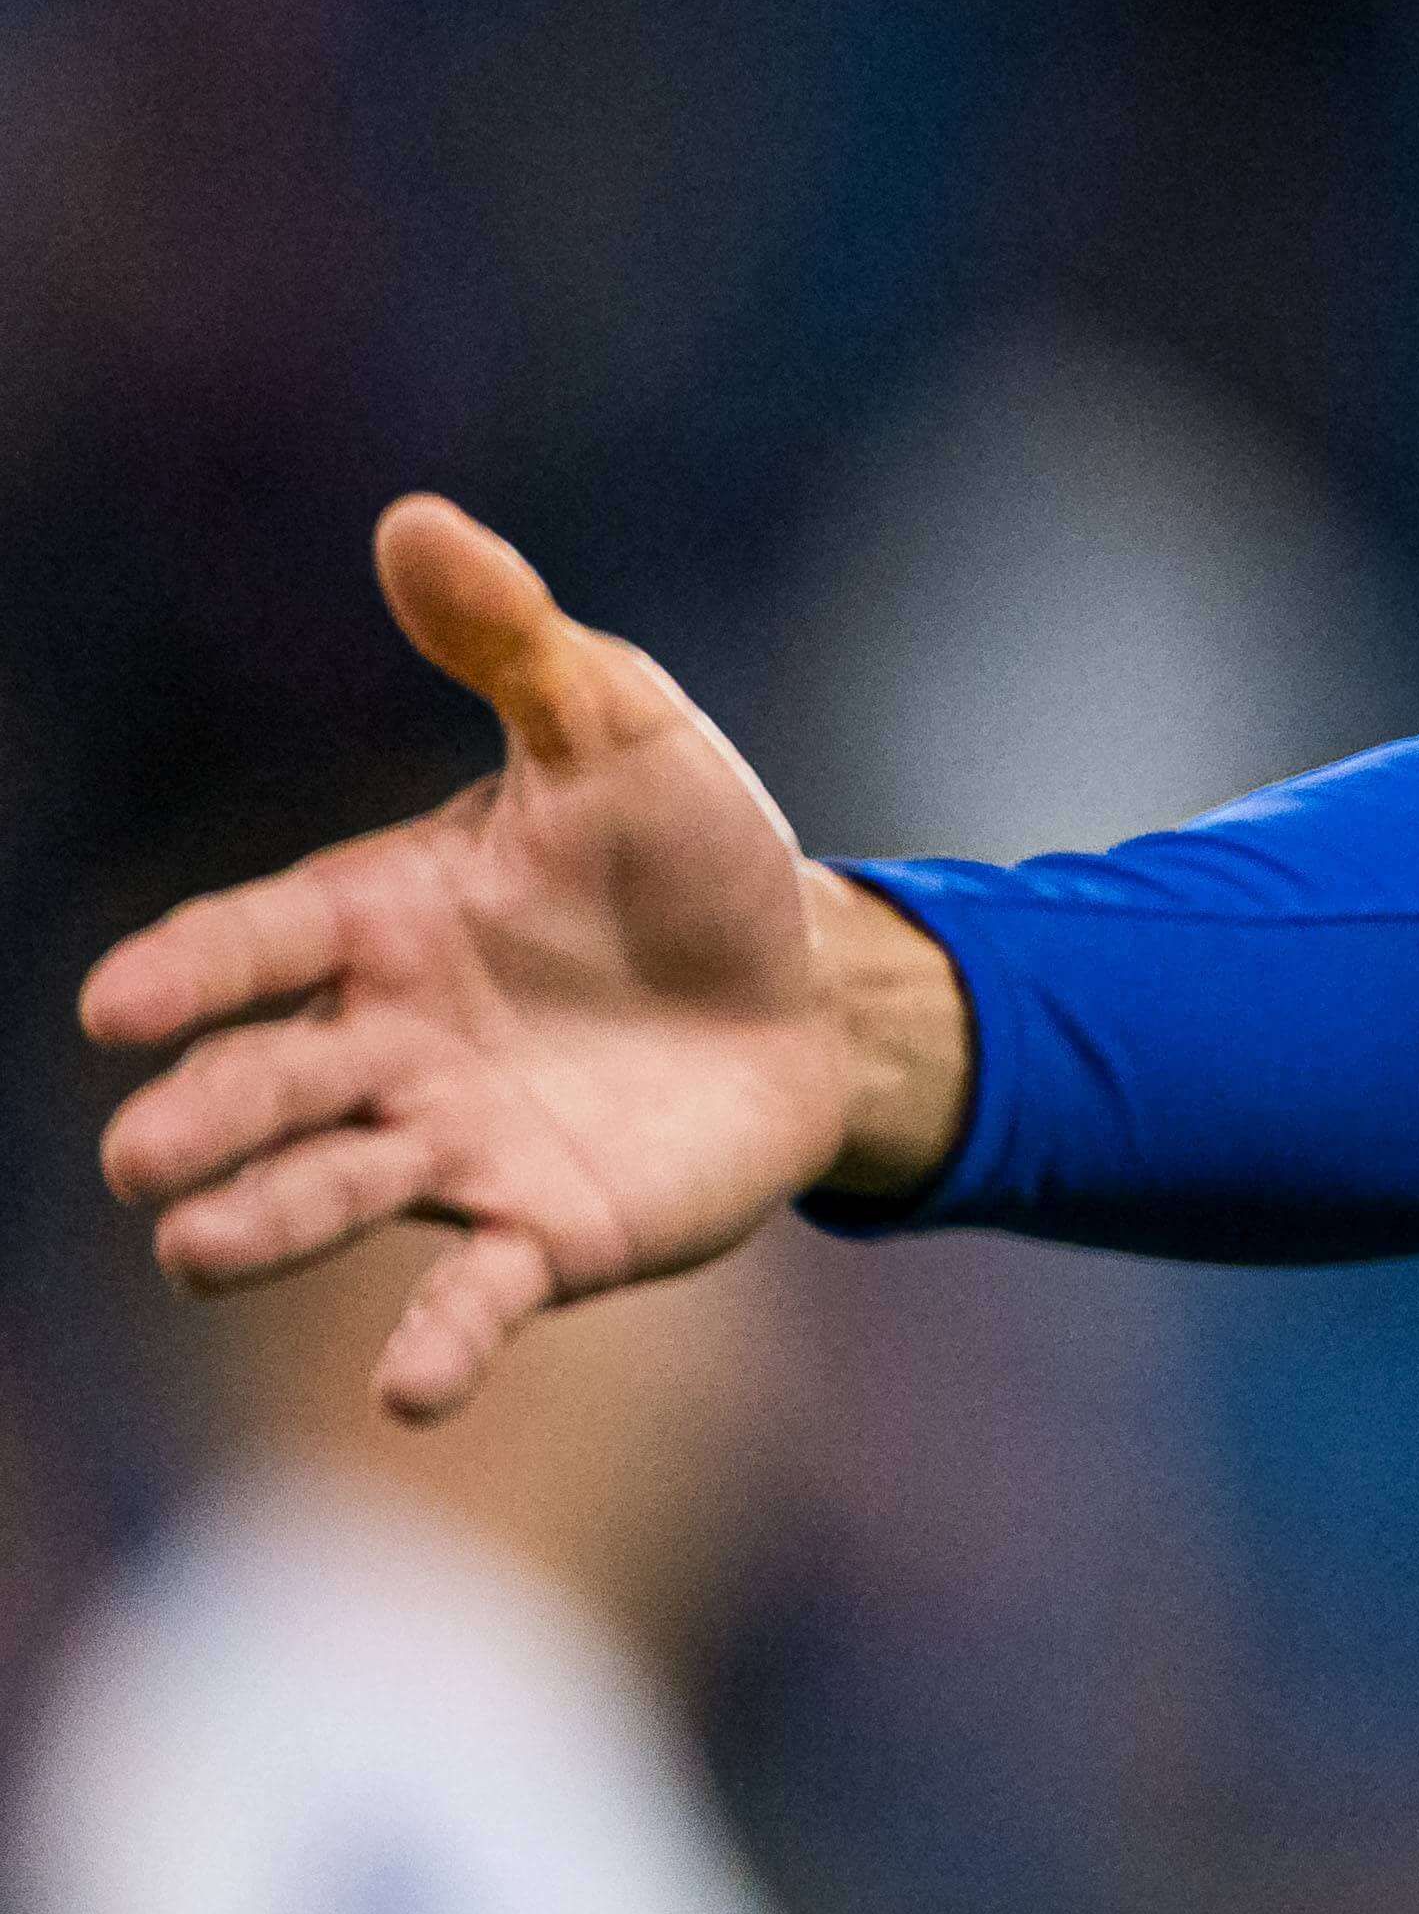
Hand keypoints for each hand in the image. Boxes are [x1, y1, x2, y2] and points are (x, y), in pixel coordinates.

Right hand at [80, 499, 972, 1415]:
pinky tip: (411, 1395)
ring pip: (330, 1194)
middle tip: (144, 1155)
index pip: (255, 943)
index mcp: (381, 921)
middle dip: (202, 1120)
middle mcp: (385, 1047)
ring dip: (264, 1225)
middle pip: (267, 1086)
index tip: (115, 1005)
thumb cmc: (683, 853)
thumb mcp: (619, 731)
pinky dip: (437, 1346)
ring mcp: (453, 1149)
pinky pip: (472, 1298)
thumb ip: (516, 644)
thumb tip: (415, 519)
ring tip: (192, 1252)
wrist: (809, 983)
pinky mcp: (542, 1237)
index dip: (187, 974)